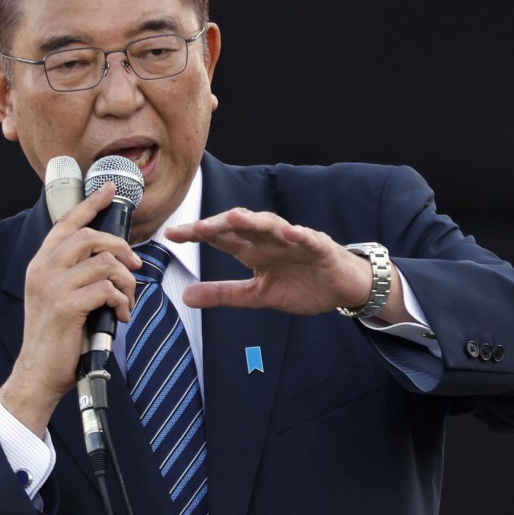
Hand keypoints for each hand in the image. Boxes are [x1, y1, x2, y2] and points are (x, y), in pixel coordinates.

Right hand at [0, 182, 141, 435]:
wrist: (37, 374)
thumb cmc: (56, 337)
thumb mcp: (59, 298)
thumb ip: (75, 275)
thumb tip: (113, 261)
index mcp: (40, 264)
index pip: (66, 224)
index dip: (89, 204)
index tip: (109, 189)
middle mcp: (43, 269)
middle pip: (90, 237)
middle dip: (121, 248)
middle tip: (135, 266)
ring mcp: (52, 287)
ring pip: (104, 263)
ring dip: (126, 282)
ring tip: (127, 300)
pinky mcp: (65, 306)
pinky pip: (106, 289)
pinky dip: (121, 301)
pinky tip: (121, 316)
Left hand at [165, 208, 384, 315]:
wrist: (342, 288)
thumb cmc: (301, 285)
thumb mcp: (256, 295)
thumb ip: (223, 294)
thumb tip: (185, 296)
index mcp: (254, 251)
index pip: (221, 239)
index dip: (197, 235)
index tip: (171, 235)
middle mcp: (270, 241)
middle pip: (241, 227)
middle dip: (219, 225)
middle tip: (197, 228)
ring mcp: (294, 241)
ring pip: (271, 226)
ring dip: (253, 221)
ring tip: (234, 218)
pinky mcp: (320, 248)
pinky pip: (308, 239)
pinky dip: (299, 235)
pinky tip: (290, 232)